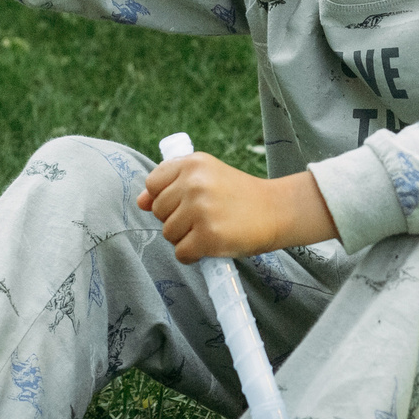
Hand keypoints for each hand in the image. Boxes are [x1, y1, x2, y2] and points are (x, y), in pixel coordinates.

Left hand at [138, 154, 336, 261]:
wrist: (277, 211)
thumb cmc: (239, 196)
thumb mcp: (207, 178)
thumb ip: (171, 186)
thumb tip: (141, 202)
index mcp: (193, 163)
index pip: (153, 184)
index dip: (165, 198)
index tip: (186, 202)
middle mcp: (194, 183)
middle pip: (159, 212)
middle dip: (177, 219)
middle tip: (205, 216)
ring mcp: (200, 209)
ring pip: (168, 234)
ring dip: (186, 238)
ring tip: (211, 229)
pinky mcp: (208, 236)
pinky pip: (181, 253)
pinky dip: (194, 255)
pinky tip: (212, 244)